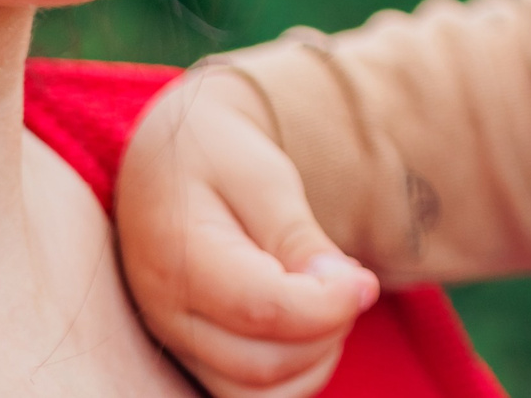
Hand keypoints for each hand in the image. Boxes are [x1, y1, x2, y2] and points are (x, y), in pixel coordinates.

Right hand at [115, 67, 380, 397]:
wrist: (166, 162)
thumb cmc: (219, 157)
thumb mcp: (263, 176)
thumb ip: (298, 235)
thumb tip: (347, 290)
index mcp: (180, 260)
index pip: (262, 310)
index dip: (328, 305)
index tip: (364, 280)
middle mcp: (167, 316)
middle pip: (264, 365)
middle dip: (328, 329)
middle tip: (350, 281)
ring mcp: (176, 344)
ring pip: (257, 394)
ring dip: (315, 357)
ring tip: (328, 299)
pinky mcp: (193, 358)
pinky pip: (249, 395)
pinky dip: (295, 372)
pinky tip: (310, 322)